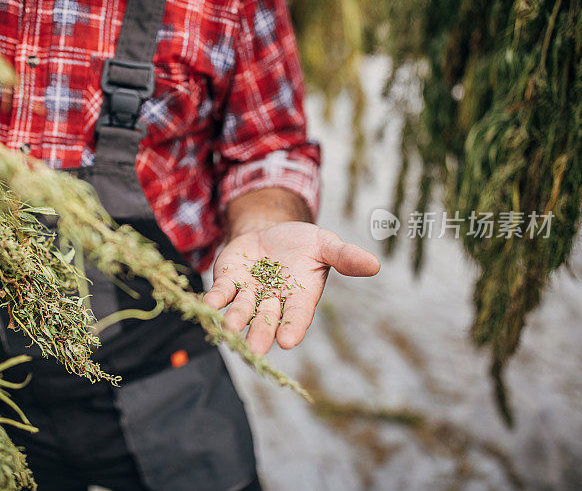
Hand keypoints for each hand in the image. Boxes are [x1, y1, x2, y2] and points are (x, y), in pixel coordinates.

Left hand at [203, 222, 379, 354]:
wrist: (270, 231)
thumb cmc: (302, 244)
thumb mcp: (326, 244)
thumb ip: (345, 256)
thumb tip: (375, 264)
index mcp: (299, 296)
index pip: (297, 315)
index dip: (292, 327)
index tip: (287, 340)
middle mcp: (273, 300)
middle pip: (266, 319)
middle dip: (261, 333)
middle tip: (255, 349)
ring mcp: (249, 293)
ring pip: (241, 310)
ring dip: (235, 319)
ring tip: (229, 329)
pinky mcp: (228, 281)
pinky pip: (220, 293)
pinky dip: (214, 299)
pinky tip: (206, 305)